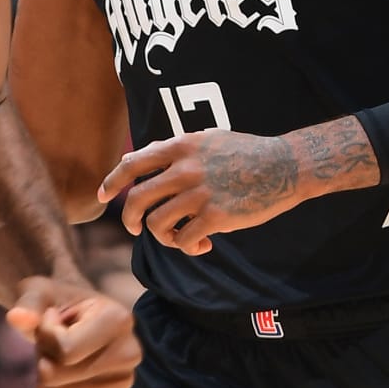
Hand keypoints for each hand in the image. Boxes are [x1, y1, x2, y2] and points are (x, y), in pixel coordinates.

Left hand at [5, 279, 138, 387]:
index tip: (52, 318)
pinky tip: (65, 376)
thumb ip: (27, 302)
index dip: (44, 335)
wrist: (76, 320)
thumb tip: (16, 317)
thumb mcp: (39, 292)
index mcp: (119, 319)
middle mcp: (130, 354)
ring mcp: (125, 383)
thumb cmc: (57, 302)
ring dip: (45, 376)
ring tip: (63, 355)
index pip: (64, 350)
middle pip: (55, 376)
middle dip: (43, 356)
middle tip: (56, 340)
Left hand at [99, 129, 303, 252]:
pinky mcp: (215, 216)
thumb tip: (136, 158)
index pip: (131, 164)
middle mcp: (184, 169)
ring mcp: (198, 193)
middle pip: (136, 201)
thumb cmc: (246, 153)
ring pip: (157, 225)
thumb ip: (173, 149)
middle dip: (130, 220)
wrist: (285, 166)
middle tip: (137, 229)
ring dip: (164, 237)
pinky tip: (203, 245)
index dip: (111, 182)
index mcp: (180, 147)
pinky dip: (188, 248)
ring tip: (180, 236)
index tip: (102, 196)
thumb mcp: (207, 140)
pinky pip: (183, 240)